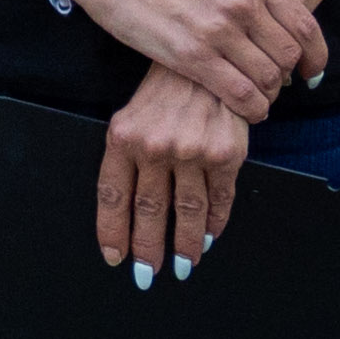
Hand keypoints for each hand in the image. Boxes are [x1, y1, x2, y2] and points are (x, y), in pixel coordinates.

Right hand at [52, 0, 322, 124]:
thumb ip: (253, 2)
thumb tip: (280, 40)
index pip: (304, 27)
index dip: (315, 57)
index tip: (310, 74)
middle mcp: (242, 3)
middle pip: (286, 56)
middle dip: (283, 78)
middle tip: (269, 87)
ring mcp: (218, 29)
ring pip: (268, 78)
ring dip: (266, 96)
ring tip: (254, 100)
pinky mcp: (193, 54)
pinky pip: (241, 93)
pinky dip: (251, 108)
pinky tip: (247, 111)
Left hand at [96, 57, 250, 283]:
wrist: (207, 64)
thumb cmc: (164, 93)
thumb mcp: (131, 117)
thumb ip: (127, 156)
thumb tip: (127, 207)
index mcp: (123, 139)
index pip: (114, 197)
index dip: (113, 231)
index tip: (115, 257)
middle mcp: (156, 148)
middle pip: (148, 211)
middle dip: (147, 248)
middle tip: (146, 274)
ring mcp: (192, 152)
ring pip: (185, 211)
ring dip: (183, 244)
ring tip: (180, 266)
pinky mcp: (226, 155)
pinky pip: (219, 199)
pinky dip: (214, 223)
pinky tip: (208, 238)